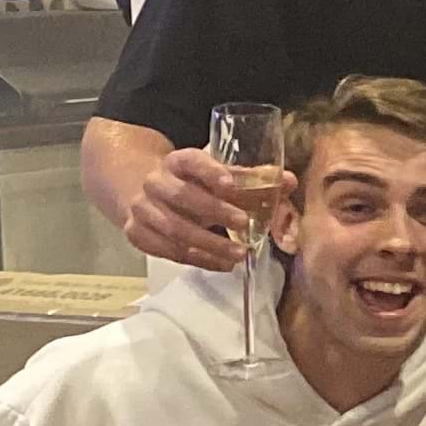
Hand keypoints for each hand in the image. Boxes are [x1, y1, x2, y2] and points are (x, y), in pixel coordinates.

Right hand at [125, 144, 286, 272]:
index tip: (230, 184)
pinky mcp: (137, 234)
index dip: (209, 171)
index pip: (191, 161)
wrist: (145, 194)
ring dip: (210, 244)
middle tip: (244, 223)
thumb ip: (250, 179)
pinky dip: (198, 259)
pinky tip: (222, 263)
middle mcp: (155, 181)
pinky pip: (169, 251)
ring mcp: (142, 209)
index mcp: (176, 161)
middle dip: (215, 211)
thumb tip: (288, 181)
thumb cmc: (192, 185)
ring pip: (175, 228)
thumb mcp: (215, 176)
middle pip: (182, 196)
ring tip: (240, 253)